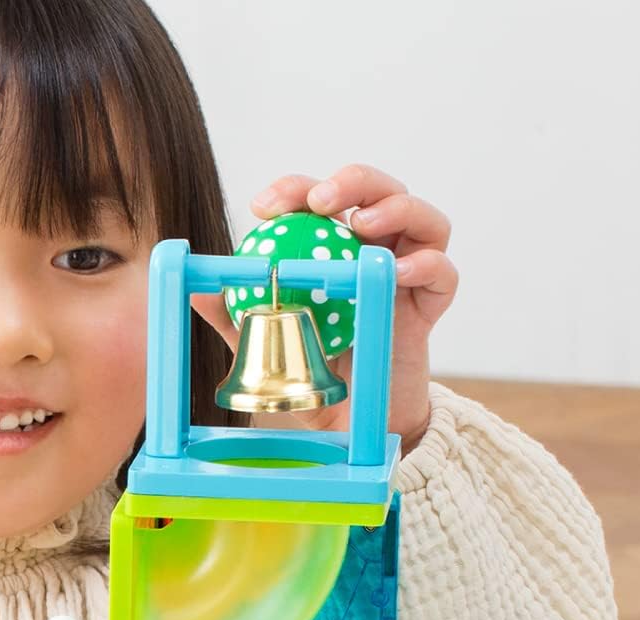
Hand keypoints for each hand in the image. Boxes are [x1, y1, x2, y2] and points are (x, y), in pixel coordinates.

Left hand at [194, 164, 458, 453]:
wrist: (350, 418)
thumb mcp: (267, 340)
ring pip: (424, 219)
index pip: (320, 200)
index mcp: (337, 244)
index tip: (262, 207)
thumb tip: (196, 289)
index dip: (294, 190)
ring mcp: (410, 272)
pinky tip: (397, 271)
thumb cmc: (312, 368)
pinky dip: (425, 265)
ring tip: (362, 224)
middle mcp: (378, 247)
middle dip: (351, 181)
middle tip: (318, 201)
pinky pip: (443, 274)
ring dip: (395, 209)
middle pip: (378, 191)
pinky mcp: (432, 304)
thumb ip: (236, 315)